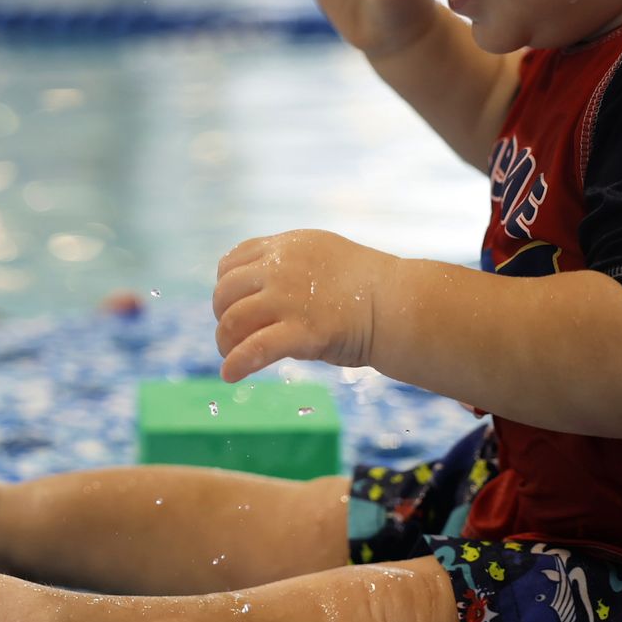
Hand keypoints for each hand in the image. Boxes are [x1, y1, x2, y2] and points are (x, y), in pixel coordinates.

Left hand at [212, 230, 398, 381]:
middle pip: (225, 292)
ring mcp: (288, 298)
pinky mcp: (301, 331)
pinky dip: (236, 364)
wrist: (397, 302)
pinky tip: (230, 375)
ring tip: (231, 356)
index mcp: (285, 246)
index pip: (230, 263)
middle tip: (233, 335)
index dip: (225, 287)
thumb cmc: (364, 285)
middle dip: (223, 316)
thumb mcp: (320, 255)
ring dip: (225, 342)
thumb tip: (255, 286)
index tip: (233, 305)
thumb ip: (286, 263)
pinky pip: (254, 349)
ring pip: (233, 320)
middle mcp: (280, 267)